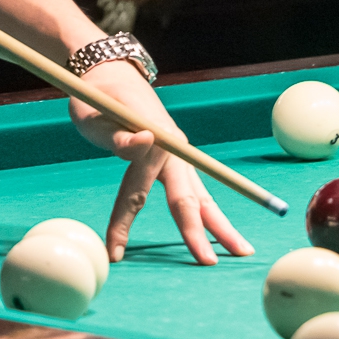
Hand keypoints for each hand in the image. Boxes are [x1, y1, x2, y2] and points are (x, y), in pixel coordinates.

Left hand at [67, 61, 253, 265]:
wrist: (113, 75)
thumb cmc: (96, 97)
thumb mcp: (95, 113)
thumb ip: (116, 134)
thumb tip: (143, 142)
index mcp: (151, 138)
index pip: (136, 190)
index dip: (124, 222)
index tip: (115, 252)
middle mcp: (173, 148)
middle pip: (187, 196)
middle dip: (197, 231)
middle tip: (208, 263)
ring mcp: (180, 154)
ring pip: (202, 195)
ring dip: (221, 224)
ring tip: (242, 251)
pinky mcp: (180, 159)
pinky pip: (197, 190)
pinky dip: (212, 213)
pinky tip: (226, 233)